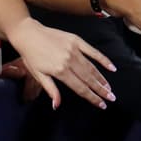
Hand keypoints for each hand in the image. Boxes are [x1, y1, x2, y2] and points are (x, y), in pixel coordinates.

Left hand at [2, 19, 116, 110]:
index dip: (92, 97)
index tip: (101, 104)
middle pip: (89, 79)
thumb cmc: (31, 56)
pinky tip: (111, 67)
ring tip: (109, 88)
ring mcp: (74, 50)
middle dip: (101, 90)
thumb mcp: (38, 75)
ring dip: (102, 78)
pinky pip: (93, 52)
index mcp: (60, 71)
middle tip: (111, 98)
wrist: (28, 34)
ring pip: (92, 67)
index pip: (80, 88)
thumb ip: (51, 90)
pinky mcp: (76, 41)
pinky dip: (103, 60)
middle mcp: (69, 61)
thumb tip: (57, 105)